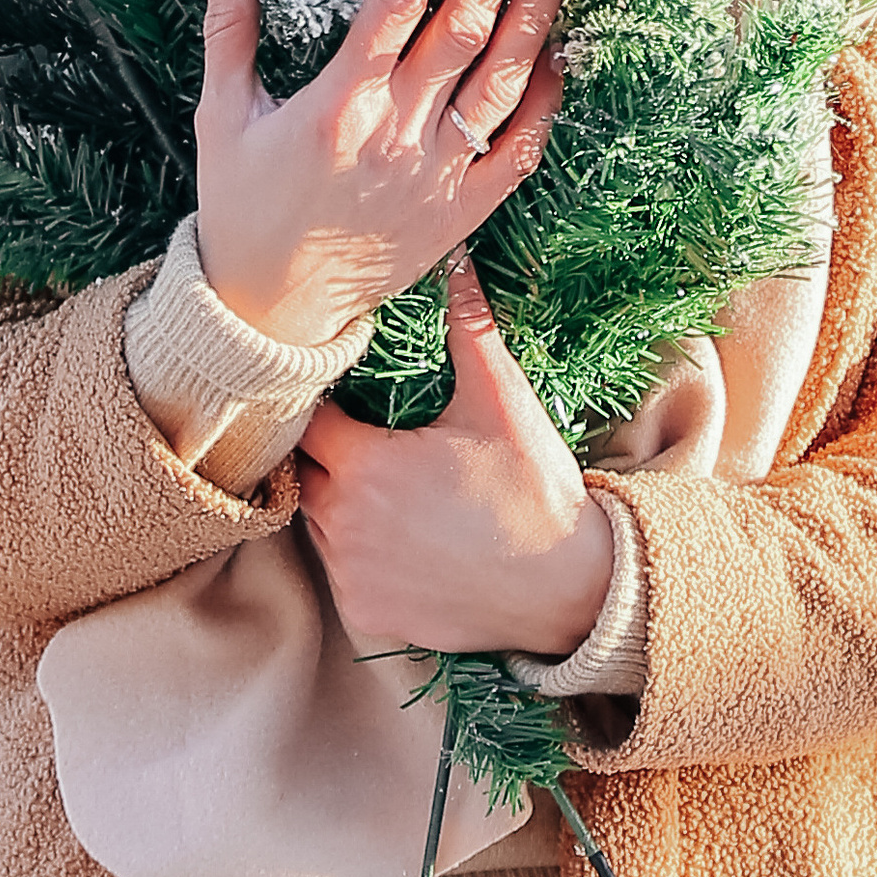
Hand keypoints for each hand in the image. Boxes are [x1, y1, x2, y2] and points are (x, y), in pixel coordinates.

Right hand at [193, 0, 568, 348]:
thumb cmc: (242, 204)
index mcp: (337, 102)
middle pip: (462, 29)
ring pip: (501, 82)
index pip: (395, 1)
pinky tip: (559, 52)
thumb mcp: (222, 113)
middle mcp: (395, 133)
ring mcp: (437, 174)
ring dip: (535, 17)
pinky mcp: (463, 211)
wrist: (271, 309)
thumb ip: (229, 28)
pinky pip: (518, 150)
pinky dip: (544, 100)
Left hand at [295, 257, 613, 656]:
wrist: (570, 590)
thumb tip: (458, 260)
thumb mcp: (502, 402)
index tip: (350, 394)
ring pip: (318, 522)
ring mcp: (350, 576)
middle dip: (330, 451)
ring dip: (339, 501)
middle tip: (371, 436)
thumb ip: (468, 327)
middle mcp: (339, 524)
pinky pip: (342, 574)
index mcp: (360, 465)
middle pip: (306, 469)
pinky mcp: (368, 616)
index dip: (322, 400)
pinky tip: (400, 538)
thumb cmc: (533, 490)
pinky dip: (359, 556)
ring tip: (388, 485)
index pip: (307, 418)